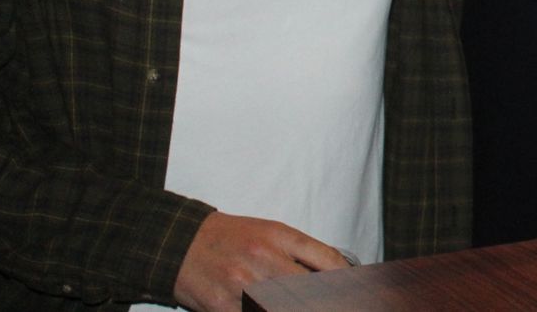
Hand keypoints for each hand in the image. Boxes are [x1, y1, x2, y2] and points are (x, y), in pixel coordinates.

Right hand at [172, 211, 347, 311]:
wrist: (181, 243)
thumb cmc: (231, 237)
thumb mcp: (269, 232)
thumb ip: (300, 251)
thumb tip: (335, 272)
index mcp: (278, 236)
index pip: (327, 259)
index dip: (346, 279)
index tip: (354, 289)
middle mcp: (263, 258)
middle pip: (310, 288)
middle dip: (324, 299)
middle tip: (338, 303)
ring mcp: (243, 284)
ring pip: (283, 306)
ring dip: (293, 305)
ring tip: (293, 302)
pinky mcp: (222, 307)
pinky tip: (266, 307)